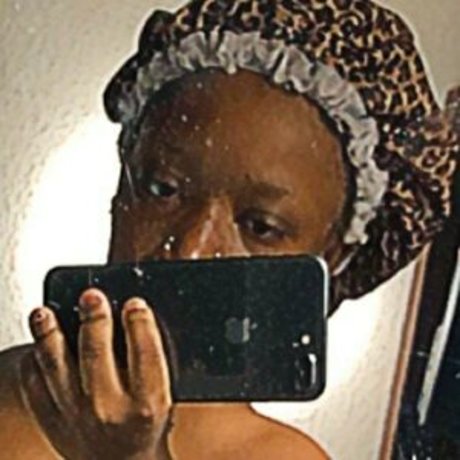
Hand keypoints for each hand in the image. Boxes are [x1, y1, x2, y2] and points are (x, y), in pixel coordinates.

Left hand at [20, 289, 172, 459]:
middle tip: (91, 295)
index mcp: (147, 402)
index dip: (140, 323)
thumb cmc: (146, 426)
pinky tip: (37, 344)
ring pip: (55, 367)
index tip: (134, 303)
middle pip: (97, 354)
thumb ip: (153, 359)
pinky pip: (33, 388)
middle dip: (94, 320)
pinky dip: (31, 362)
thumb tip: (137, 315)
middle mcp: (110, 410)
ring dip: (48, 336)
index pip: (145, 352)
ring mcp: (76, 417)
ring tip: (44, 312)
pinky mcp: (52, 422)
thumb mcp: (163, 394)